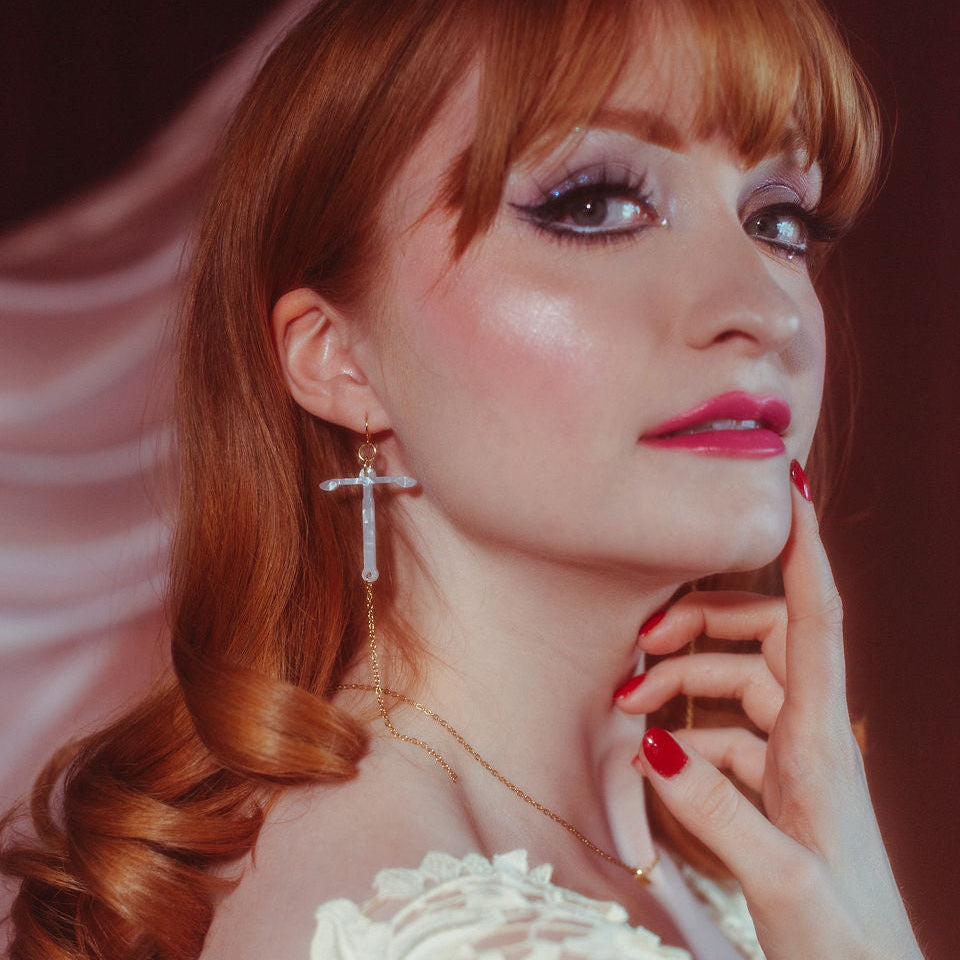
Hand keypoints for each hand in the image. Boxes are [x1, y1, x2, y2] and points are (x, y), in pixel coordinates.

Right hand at [615, 463, 923, 959]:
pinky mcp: (775, 785)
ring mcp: (792, 758)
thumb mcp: (780, 878)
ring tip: (625, 702)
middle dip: (702, 622)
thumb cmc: (845, 939)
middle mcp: (810, 735)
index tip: (789, 485)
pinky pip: (724, 733)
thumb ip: (715, 811)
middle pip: (764, 637)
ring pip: (737, 683)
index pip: (818, 619)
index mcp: (821, 741)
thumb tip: (654, 742)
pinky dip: (685, 731)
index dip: (806, 548)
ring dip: (682, 682)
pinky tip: (652, 757)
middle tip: (640, 637)